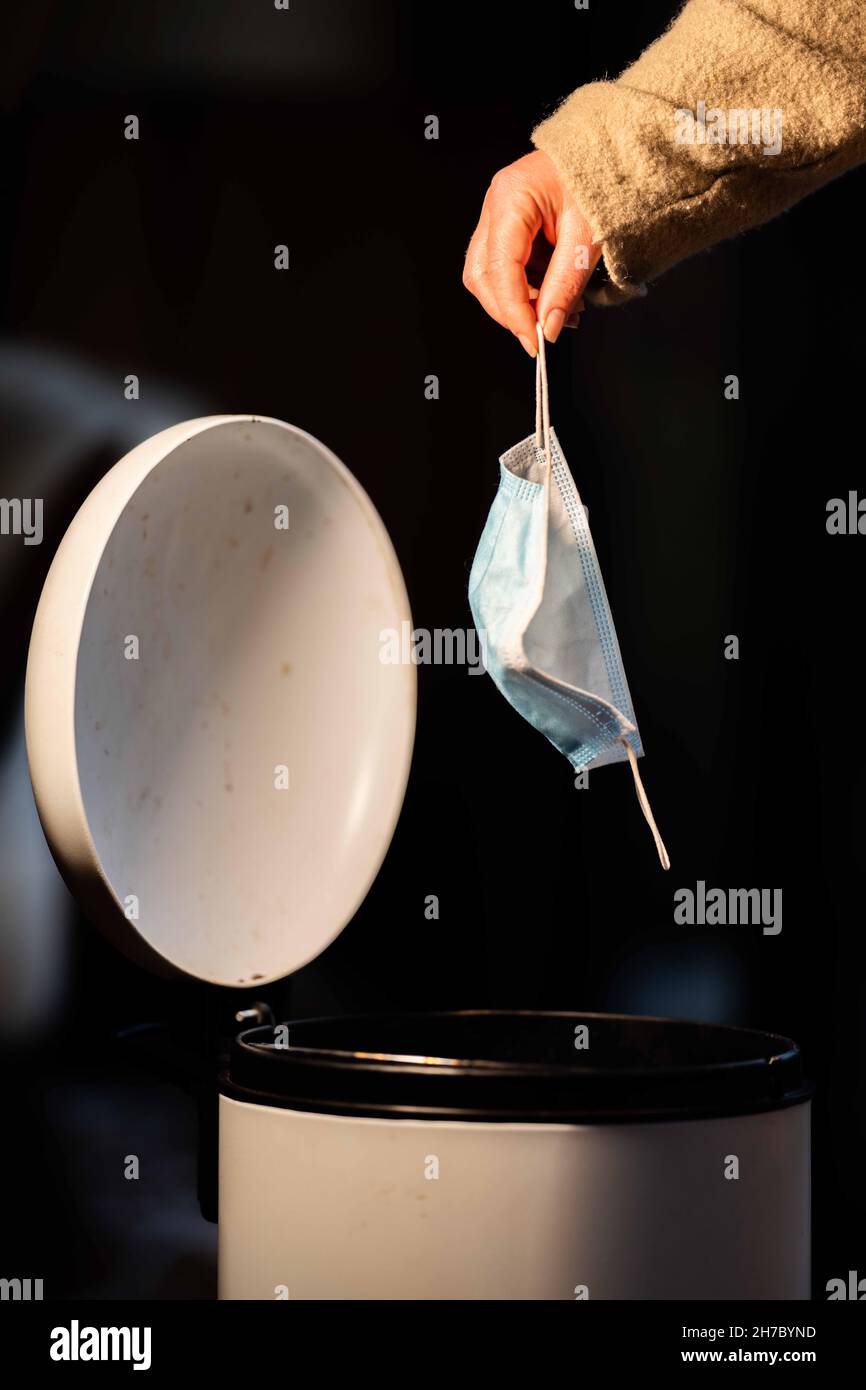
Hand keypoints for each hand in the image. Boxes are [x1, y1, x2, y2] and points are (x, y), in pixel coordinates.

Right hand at [463, 151, 601, 355]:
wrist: (614, 149)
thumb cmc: (604, 176)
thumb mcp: (589, 236)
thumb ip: (565, 285)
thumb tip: (547, 327)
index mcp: (512, 196)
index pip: (500, 268)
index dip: (514, 310)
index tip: (533, 340)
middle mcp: (496, 203)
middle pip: (483, 274)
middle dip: (511, 309)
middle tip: (543, 332)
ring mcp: (499, 213)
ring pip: (490, 274)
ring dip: (521, 301)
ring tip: (560, 312)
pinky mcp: (510, 224)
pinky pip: (508, 266)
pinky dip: (530, 288)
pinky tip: (557, 296)